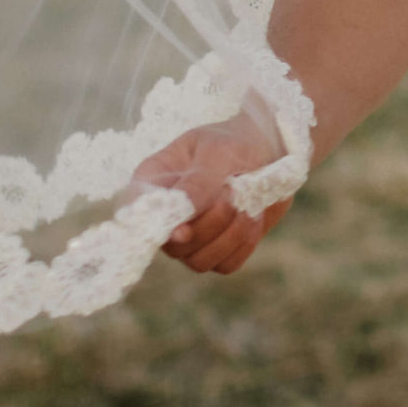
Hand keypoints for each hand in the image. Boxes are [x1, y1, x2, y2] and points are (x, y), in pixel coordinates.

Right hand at [132, 113, 295, 275]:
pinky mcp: (220, 247)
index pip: (135, 212)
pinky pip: (226, 264)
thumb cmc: (237, 142)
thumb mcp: (218, 152)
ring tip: (246, 204)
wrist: (272, 149)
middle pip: (172, 246)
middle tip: (231, 194)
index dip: (153, 227)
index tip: (182, 229)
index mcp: (154, 181)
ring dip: (229, 235)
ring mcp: (193, 236)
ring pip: (198, 261)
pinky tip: (254, 216)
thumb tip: (177, 220)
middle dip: (208, 226)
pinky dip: (243, 243)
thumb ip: (198, 184)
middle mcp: (168, 215)